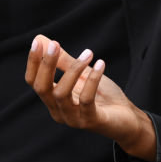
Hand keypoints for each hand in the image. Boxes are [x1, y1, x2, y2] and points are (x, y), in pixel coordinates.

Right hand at [24, 35, 155, 160]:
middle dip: (46, 65)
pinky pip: (86, 99)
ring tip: (88, 52)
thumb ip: (63, 60)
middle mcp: (59, 112)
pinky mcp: (90, 121)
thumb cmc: (103, 96)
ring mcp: (73, 119)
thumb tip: (42, 39)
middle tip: (55, 44)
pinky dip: (92, 80)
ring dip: (73, 69)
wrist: (127, 118)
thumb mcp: (82, 75)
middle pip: (42, 88)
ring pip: (61, 94)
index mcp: (53, 100)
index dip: (33, 62)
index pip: (34, 82)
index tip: (38, 41)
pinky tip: (100, 64)